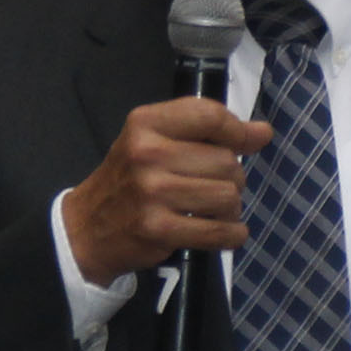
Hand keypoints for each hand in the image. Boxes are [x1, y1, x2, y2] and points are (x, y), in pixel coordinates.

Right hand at [61, 98, 272, 285]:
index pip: (209, 115)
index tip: (248, 142)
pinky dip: (231, 234)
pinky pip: (219, 231)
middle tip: (212, 186)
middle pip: (226, 160)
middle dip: (231, 177)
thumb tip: (263, 132)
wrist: (87, 228)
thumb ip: (207, 132)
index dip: (238, 131)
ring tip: (212, 210)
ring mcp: (153, 192)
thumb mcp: (155, 141)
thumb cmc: (129, 180)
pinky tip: (225, 232)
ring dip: (231, 208)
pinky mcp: (159, 229)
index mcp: (146, 123)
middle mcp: (147, 153)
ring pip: (228, 195)